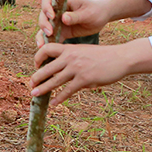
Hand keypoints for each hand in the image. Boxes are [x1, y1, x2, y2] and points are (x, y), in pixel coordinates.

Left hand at [30, 39, 151, 105]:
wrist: (120, 58)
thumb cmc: (101, 56)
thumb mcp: (82, 51)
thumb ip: (69, 58)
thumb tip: (57, 71)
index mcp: (69, 49)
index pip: (46, 49)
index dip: (38, 57)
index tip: (36, 65)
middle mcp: (70, 58)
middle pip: (46, 68)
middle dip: (36, 77)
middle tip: (31, 84)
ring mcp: (77, 69)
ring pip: (54, 81)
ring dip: (43, 89)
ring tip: (34, 94)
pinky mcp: (84, 80)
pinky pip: (68, 91)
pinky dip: (59, 98)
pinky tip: (53, 103)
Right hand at [36, 0, 107, 45]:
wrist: (102, 16)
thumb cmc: (96, 11)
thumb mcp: (88, 13)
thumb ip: (76, 16)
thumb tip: (63, 18)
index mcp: (63, 2)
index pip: (48, 0)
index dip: (46, 8)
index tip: (52, 16)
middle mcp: (57, 12)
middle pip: (43, 16)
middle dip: (44, 24)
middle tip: (49, 33)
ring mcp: (58, 23)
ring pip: (44, 29)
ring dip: (41, 36)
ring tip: (41, 45)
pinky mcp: (61, 33)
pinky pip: (52, 39)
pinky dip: (48, 44)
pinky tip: (47, 51)